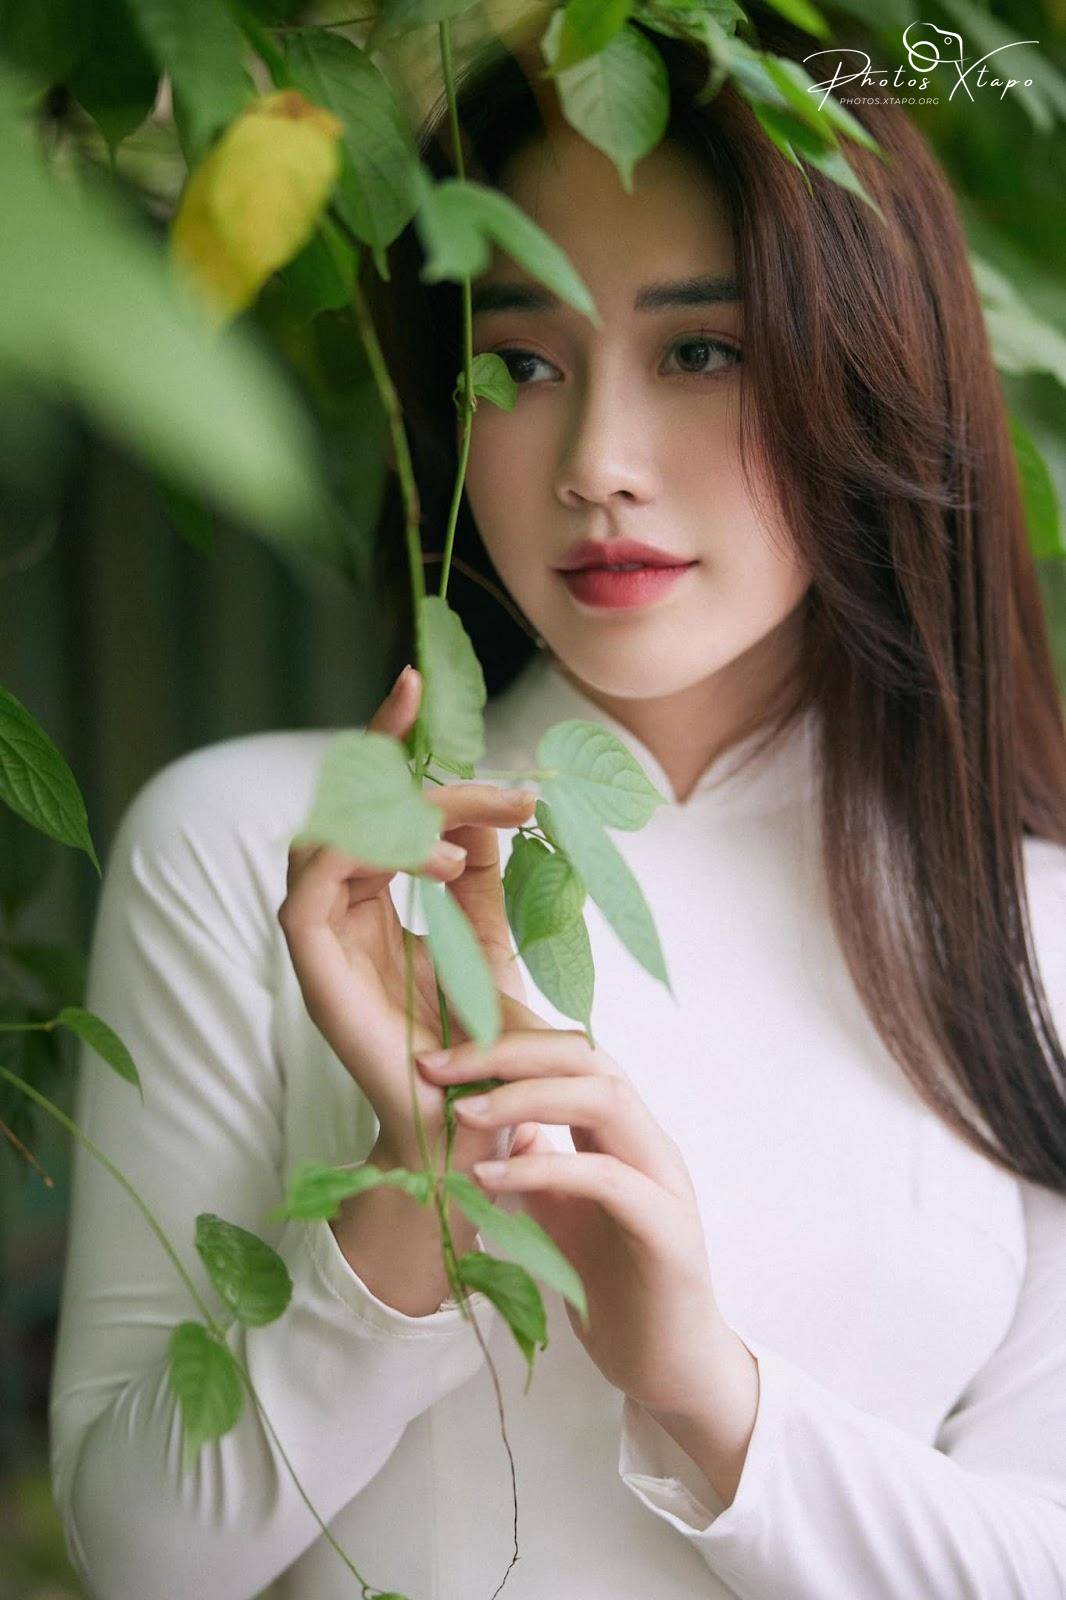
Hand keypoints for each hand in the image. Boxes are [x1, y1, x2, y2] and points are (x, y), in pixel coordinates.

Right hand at [278, 664, 535, 1173]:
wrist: (469, 1122)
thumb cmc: (478, 1038)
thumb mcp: (490, 936)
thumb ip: (479, 874)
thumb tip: (485, 808)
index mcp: (369, 894)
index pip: (369, 798)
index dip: (385, 738)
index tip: (416, 680)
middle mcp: (336, 905)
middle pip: (356, 805)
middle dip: (430, 781)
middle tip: (512, 791)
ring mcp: (318, 934)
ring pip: (335, 831)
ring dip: (405, 817)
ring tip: (467, 838)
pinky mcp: (309, 965)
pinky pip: (312, 884)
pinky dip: (368, 857)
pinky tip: (434, 865)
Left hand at [415, 993, 739, 1417]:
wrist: (668, 1366)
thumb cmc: (617, 1288)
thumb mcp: (561, 1212)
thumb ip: (539, 1163)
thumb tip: (498, 1123)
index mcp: (622, 1133)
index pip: (569, 1055)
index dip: (506, 1042)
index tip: (438, 1054)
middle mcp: (649, 1142)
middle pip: (587, 1057)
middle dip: (508, 1050)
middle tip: (438, 1065)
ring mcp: (665, 1181)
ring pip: (606, 1099)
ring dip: (527, 1096)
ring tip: (463, 1113)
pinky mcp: (668, 1230)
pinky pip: (606, 1179)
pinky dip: (545, 1169)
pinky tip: (490, 1179)